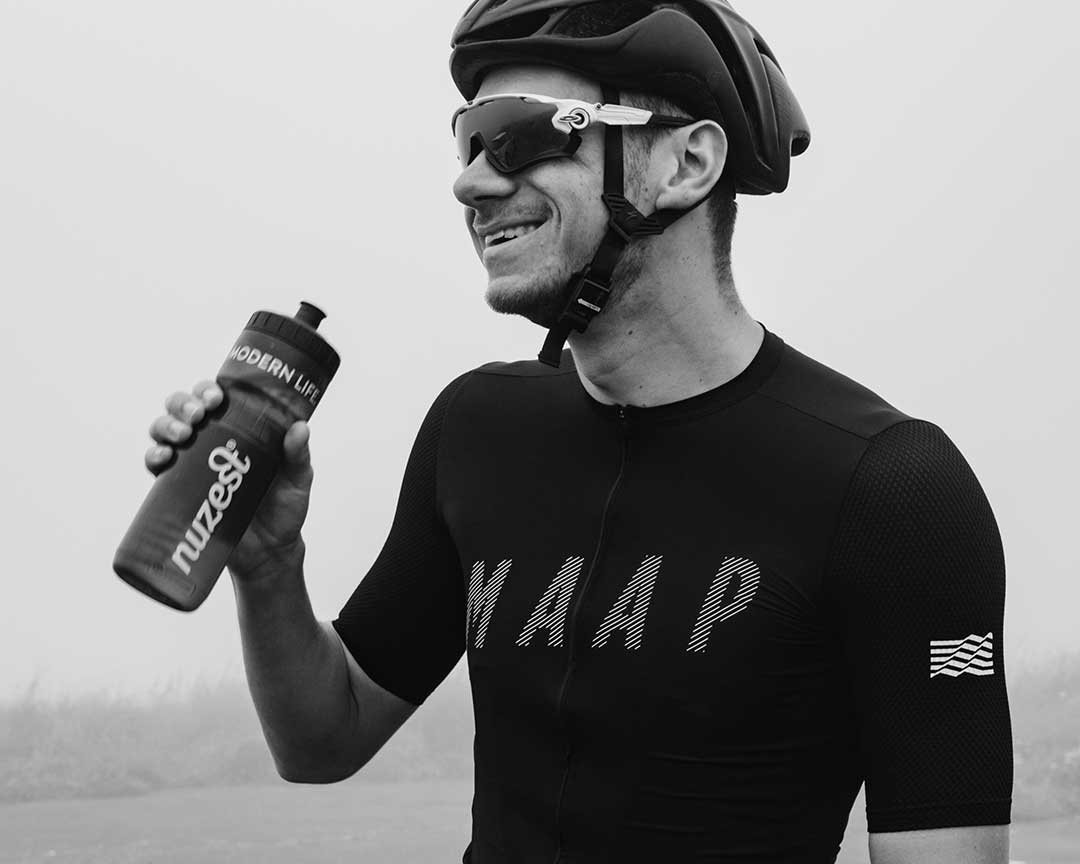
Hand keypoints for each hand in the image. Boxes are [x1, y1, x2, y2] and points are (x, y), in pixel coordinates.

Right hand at [146, 380, 312, 580]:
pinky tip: (162, 458)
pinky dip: (153, 457)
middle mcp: (210, 441)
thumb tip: (299, 428)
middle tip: (198, 416)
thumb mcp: (298, 479)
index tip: (215, 397)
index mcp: (238, 429)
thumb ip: (298, 455)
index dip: (206, 390)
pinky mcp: (178, 489)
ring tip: (182, 435)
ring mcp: (191, 464)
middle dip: (183, 405)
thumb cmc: (284, 509)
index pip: (214, 398)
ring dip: (166, 426)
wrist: (269, 551)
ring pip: (164, 431)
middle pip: (182, 409)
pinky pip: (155, 467)